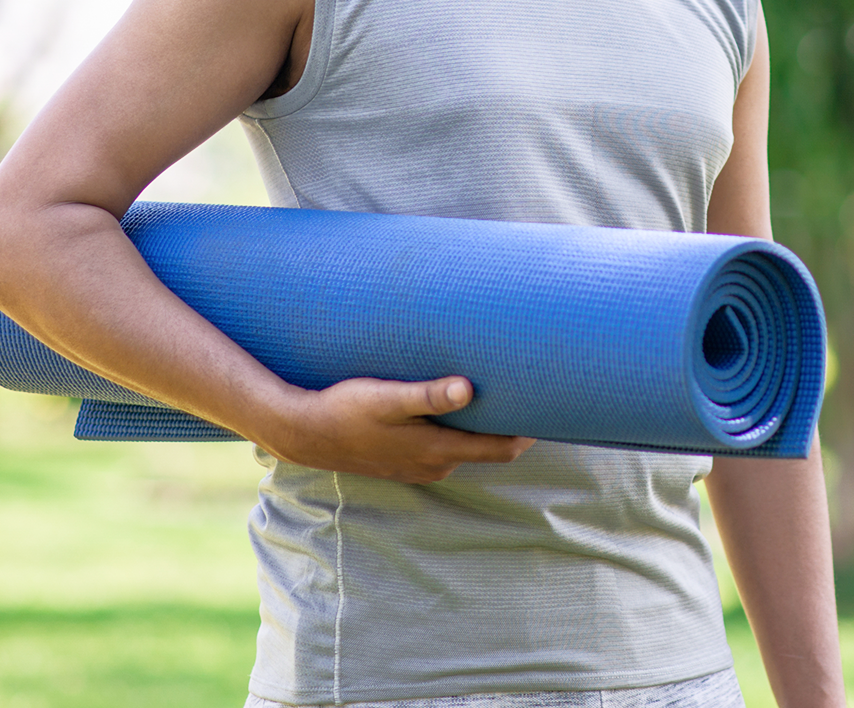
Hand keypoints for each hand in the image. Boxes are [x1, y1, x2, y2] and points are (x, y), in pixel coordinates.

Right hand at [257, 375, 535, 481]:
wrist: (305, 432)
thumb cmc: (347, 409)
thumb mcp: (387, 398)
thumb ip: (428, 395)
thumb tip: (470, 388)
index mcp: (438, 450)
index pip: (501, 448)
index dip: (528, 431)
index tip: (548, 404)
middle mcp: (434, 464)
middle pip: (489, 449)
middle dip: (512, 426)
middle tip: (532, 392)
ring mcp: (418, 465)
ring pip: (466, 448)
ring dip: (483, 427)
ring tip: (499, 394)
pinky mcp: (402, 458)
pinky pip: (443, 446)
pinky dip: (459, 430)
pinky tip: (454, 407)